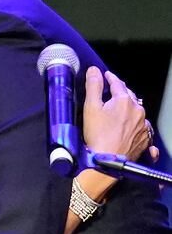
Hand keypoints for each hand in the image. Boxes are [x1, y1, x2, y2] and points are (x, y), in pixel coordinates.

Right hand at [75, 67, 155, 203]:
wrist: (107, 162)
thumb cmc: (98, 136)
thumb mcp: (90, 107)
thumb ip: (93, 86)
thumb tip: (94, 71)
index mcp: (124, 101)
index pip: (117, 83)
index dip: (110, 78)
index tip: (106, 76)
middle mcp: (138, 111)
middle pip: (129, 96)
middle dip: (120, 93)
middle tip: (109, 93)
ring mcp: (143, 126)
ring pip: (137, 111)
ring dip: (129, 109)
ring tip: (118, 111)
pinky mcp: (144, 139)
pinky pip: (142, 127)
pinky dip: (136, 124)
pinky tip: (130, 127)